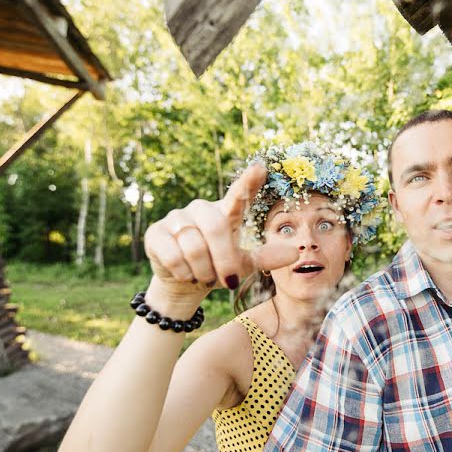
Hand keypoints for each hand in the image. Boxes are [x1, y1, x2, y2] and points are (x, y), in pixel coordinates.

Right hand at [144, 165, 299, 296]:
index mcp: (225, 213)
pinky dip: (184, 273)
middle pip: (216, 228)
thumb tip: (295, 253)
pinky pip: (174, 255)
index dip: (248, 182)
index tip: (260, 168)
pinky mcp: (156, 233)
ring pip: (194, 247)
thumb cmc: (218, 267)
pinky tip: (184, 273)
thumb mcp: (244, 264)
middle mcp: (200, 209)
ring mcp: (176, 218)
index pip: (238, 194)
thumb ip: (266, 257)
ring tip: (203, 275)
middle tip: (227, 281)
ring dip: (203, 271)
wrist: (184, 283)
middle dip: (224, 261)